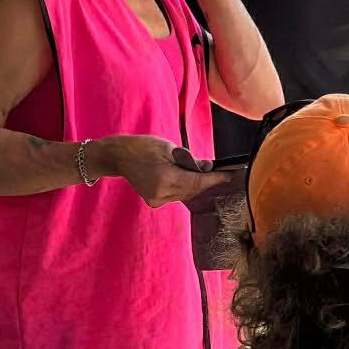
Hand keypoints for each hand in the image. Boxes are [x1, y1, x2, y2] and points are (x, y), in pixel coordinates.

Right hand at [92, 135, 228, 207]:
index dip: (215, 179)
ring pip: (186, 193)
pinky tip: (186, 177)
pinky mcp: (154, 201)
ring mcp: (157, 199)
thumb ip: (190, 160)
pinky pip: (177, 195)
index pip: (197, 181)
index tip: (229, 175)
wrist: (119, 156)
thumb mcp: (169, 148)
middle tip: (221, 172)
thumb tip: (208, 167)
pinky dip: (184, 187)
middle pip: (193, 189)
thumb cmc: (143, 147)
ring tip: (203, 172)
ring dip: (196, 183)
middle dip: (207, 181)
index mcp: (165, 178)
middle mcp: (161, 193)